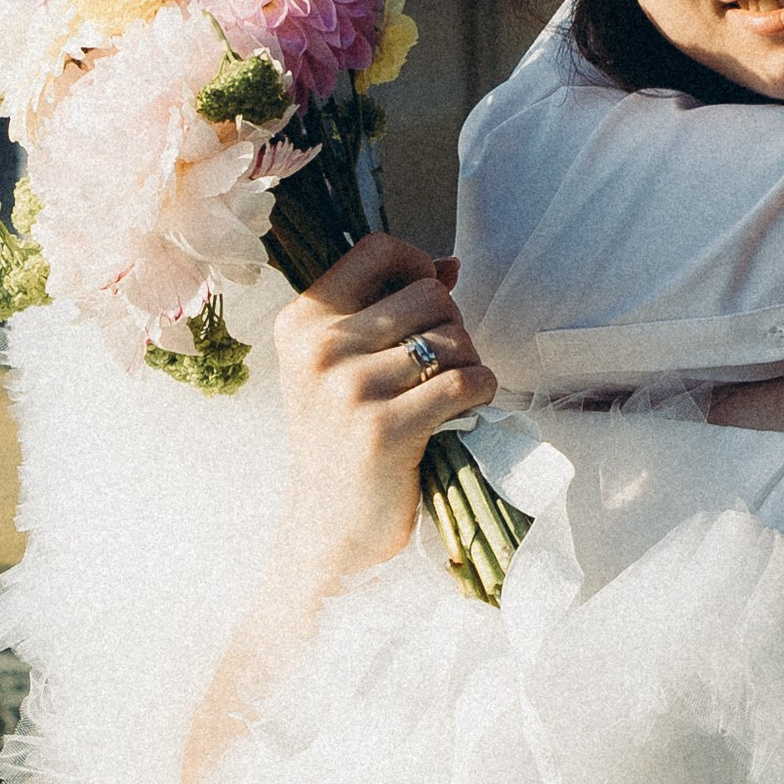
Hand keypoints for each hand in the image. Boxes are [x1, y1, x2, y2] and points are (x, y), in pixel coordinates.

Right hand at [271, 237, 496, 585]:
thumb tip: (448, 264)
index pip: (376, 250)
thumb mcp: (338, 369)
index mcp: (301, 323)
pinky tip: (463, 413)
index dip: (417, 265)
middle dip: (452, 326)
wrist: (328, 533)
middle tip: (441, 367)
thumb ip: (385, 311)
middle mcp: (319, 349)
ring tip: (448, 397)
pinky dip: (481, 394)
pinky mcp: (385, 429)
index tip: (429, 300)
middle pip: (428, 295)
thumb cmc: (341, 445)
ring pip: (453, 339)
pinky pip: (467, 382)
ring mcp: (349, 389)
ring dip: (468, 365)